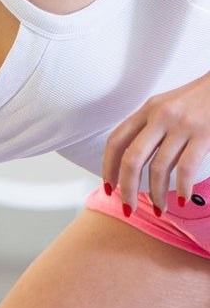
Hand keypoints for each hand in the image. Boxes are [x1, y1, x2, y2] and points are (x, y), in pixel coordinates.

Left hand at [102, 73, 209, 213]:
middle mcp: (160, 116)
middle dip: (127, 189)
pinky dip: (182, 188)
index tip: (109, 187)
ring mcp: (183, 125)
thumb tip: (132, 163)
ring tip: (159, 208)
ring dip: (156, 194)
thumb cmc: (197, 99)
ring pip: (159, 168)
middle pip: (131, 159)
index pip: (116, 141)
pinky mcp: (204, 135)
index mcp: (147, 109)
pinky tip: (182, 199)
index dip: (107, 167)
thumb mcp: (166, 105)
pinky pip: (186, 169)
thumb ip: (148, 127)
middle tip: (128, 208)